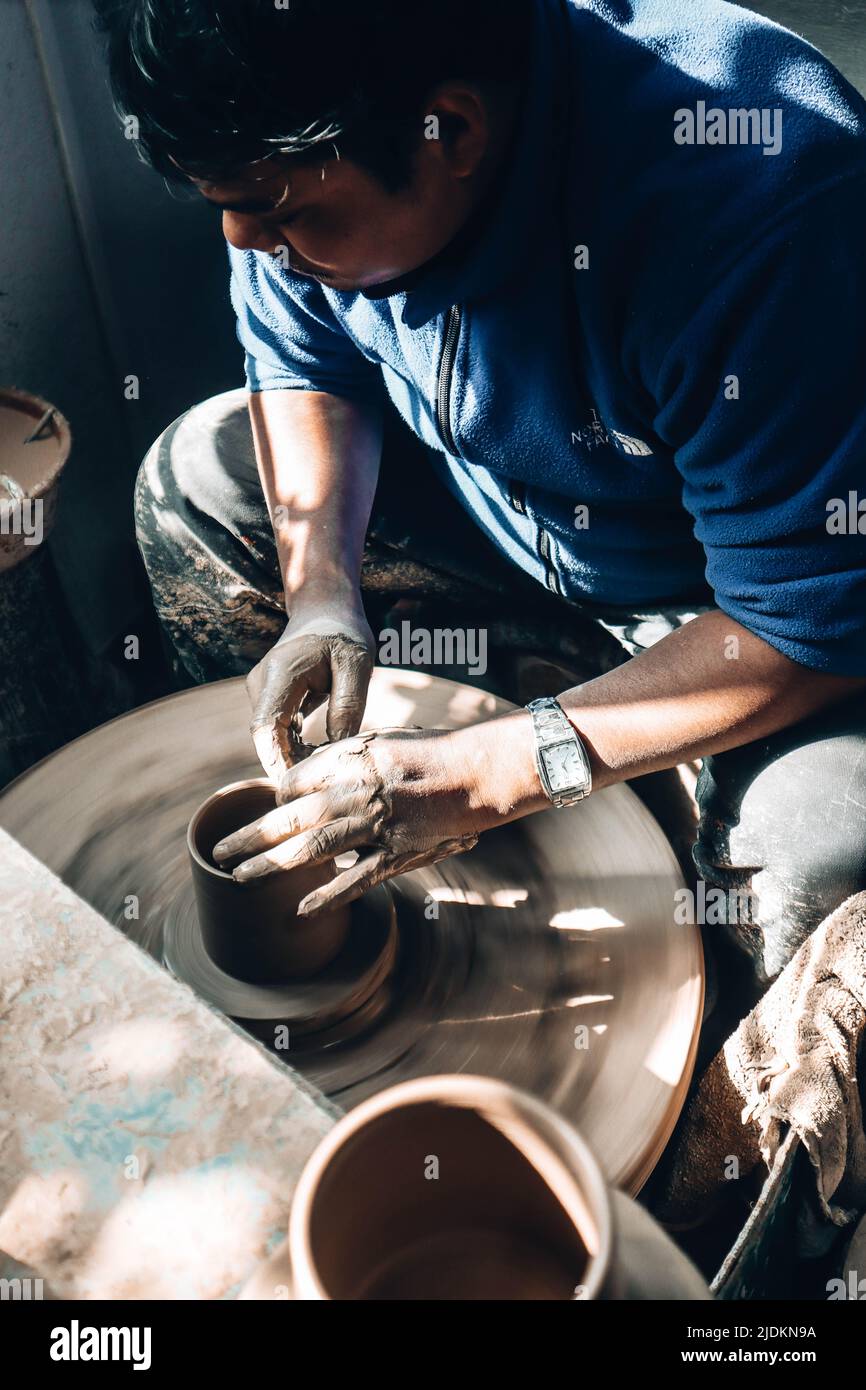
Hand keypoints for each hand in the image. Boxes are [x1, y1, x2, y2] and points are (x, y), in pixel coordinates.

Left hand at [212, 726, 491, 915]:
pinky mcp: (397, 853)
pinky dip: (327, 896)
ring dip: (270, 865)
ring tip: (240, 877)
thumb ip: (342, 760)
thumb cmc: (430, 752)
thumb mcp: (379, 741)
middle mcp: (355, 792)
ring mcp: (375, 826)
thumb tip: (305, 781)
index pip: (293, 784)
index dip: (277, 797)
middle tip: (220, 849)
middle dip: (250, 835)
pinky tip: (301, 910)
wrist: (478, 772)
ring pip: (310, 850)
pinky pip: (355, 880)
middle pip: (288, 817)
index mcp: (349, 760)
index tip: (271, 808)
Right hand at [247, 606, 374, 782]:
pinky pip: (278, 730)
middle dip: (287, 765)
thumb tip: (336, 748)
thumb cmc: (344, 634)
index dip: (276, 760)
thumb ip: (348, 704)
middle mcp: (262, 683)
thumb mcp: (357, 663)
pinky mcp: (271, 698)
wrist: (324, 610)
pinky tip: (319, 756)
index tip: (294, 785)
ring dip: (293, 757)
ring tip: (325, 773)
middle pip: (266, 736)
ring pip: (271, 736)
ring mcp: (262, 691)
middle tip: (321, 787)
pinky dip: (296, 746)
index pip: (266, 726)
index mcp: (280, 672)